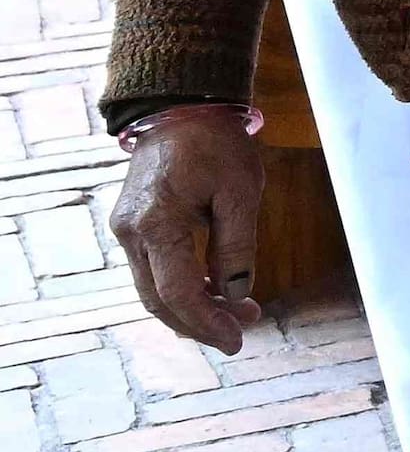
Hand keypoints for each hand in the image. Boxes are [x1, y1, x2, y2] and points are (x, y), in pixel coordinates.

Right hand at [111, 109, 266, 353]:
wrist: (179, 111)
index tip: (237, 339)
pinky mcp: (133, 227)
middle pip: (158, 300)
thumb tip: (237, 293)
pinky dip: (182, 288)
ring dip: (192, 308)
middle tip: (239, 337)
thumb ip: (237, 245)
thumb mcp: (241, 192)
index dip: (207, 321)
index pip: (177, 291)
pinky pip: (153, 270)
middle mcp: (131, 232)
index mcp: (156, 223)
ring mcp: (126, 230)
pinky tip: (217, 293)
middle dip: (198, 324)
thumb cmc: (215, 146)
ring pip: (152, 289)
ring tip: (240, 315)